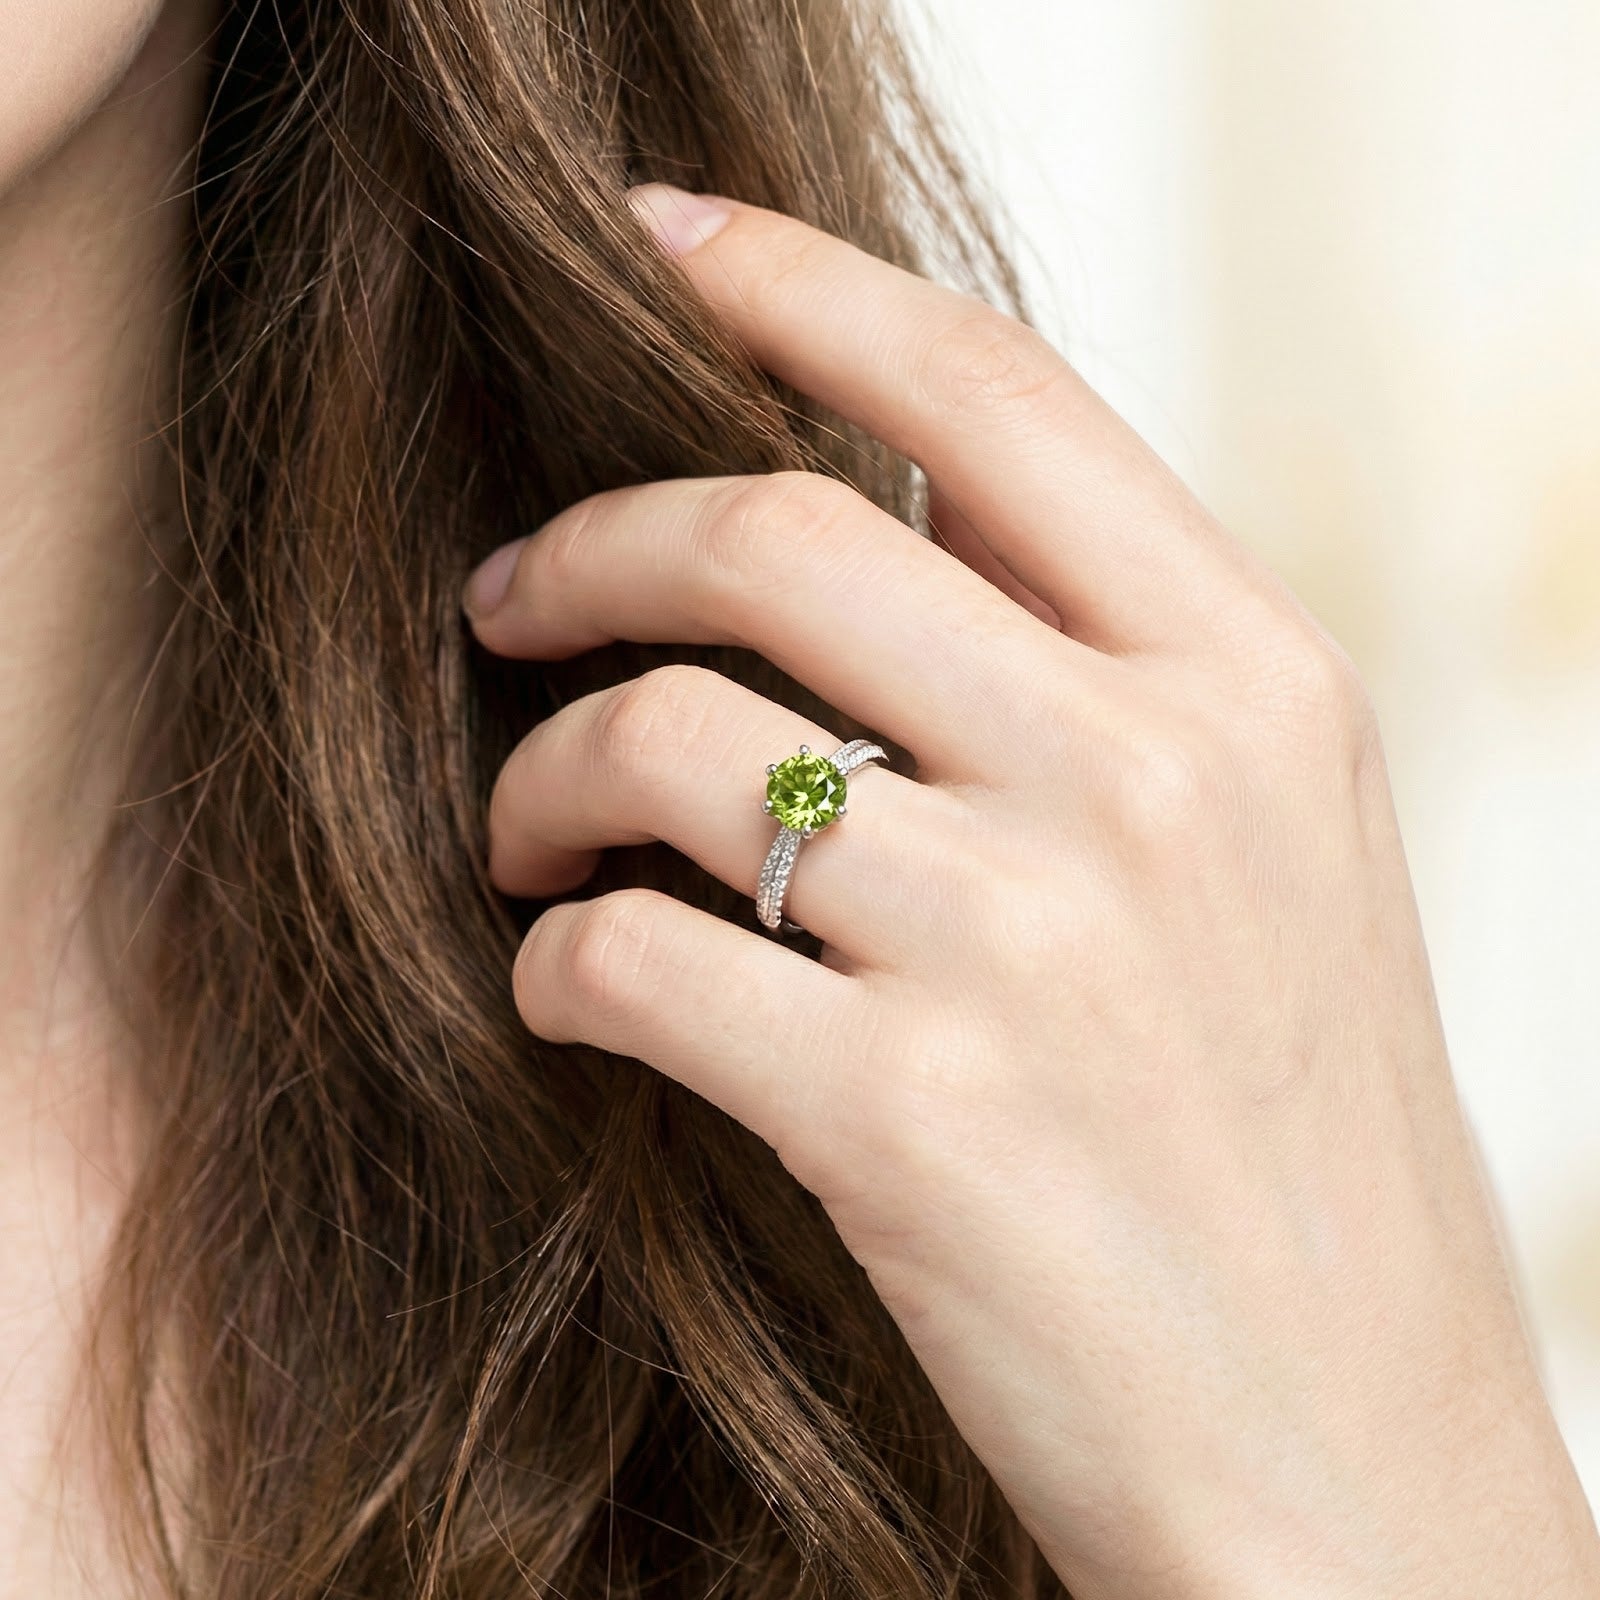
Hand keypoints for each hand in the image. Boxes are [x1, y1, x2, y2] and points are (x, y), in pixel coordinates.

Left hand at [459, 183, 1599, 1599]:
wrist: (1354, 1460)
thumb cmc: (1288, 1149)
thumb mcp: (1261, 857)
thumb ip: (1092, 683)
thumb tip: (865, 539)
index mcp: (1254, 682)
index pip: (993, 390)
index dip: (801, 285)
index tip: (662, 242)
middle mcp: (1153, 776)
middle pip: (776, 534)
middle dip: (585, 549)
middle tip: (505, 601)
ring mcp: (1032, 944)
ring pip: (667, 743)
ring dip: (541, 781)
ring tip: (523, 838)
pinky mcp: (911, 1122)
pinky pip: (634, 961)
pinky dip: (557, 964)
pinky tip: (573, 992)